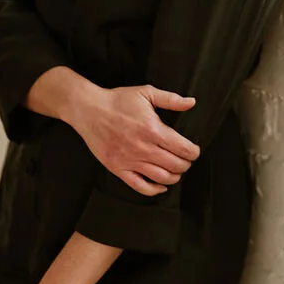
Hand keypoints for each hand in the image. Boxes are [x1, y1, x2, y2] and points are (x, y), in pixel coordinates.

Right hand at [73, 83, 200, 195]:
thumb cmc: (117, 101)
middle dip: (186, 164)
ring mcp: (130, 161)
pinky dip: (154, 190)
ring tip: (176, 171)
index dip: (193, 152)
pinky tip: (161, 186)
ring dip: (174, 177)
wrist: (89, 110)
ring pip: (161, 178)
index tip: (194, 151)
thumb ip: (170, 99)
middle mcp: (143, 148)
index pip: (183, 149)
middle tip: (186, 160)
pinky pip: (140, 186)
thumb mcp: (146, 93)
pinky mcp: (118, 169)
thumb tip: (191, 102)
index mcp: (152, 130)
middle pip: (175, 165)